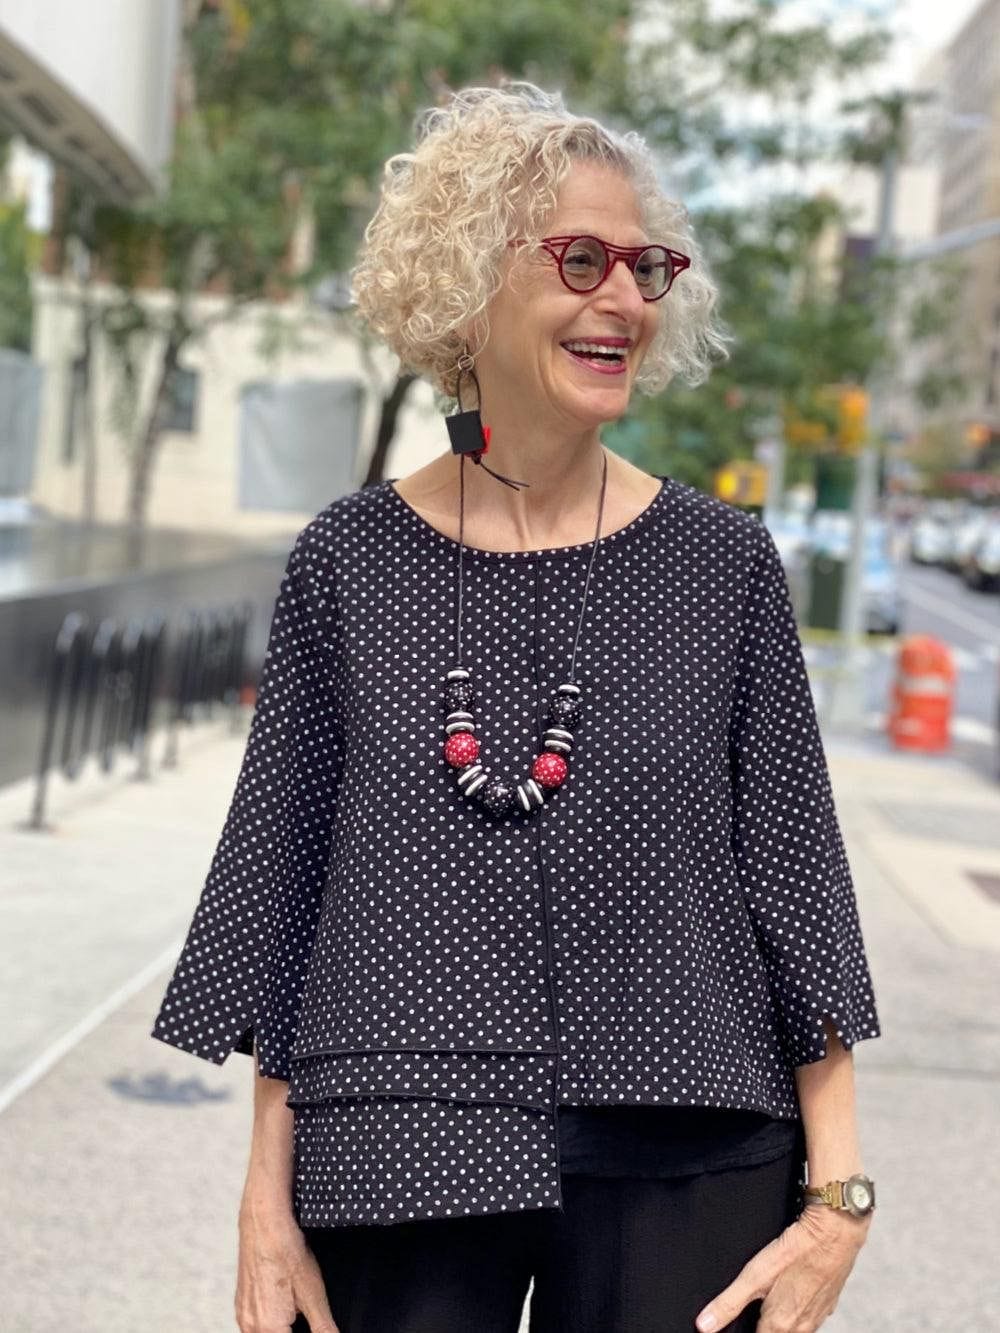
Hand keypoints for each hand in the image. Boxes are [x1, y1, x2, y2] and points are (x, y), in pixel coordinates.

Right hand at [235, 1203, 339, 1332]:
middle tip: (304, 1314)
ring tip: (295, 1309)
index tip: (314, 1324)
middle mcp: (249, 1328)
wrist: (265, 1226)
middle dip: (292, 1330)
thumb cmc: (288, 1255)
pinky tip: (282, 1303)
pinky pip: (254, 1324)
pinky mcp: (240, 1304)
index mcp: (268, 1329)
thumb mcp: (313, 1295)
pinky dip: (270, 1321)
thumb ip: (323, 1327)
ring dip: (281, 1328)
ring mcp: (242, 1316)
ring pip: (263, 1332)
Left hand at [694, 1204, 871, 1331]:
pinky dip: (797, 1311)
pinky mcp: (827, 1303)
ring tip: (768, 1304)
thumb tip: (704, 1325)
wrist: (835, 1233)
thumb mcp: (755, 1275)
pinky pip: (809, 1317)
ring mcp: (817, 1316)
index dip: (745, 1331)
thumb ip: (729, 1303)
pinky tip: (792, 1294)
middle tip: (752, 1312)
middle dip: (763, 1327)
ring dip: (781, 1322)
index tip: (740, 1324)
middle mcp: (801, 1327)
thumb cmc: (797, 1251)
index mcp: (780, 1325)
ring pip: (795, 1330)